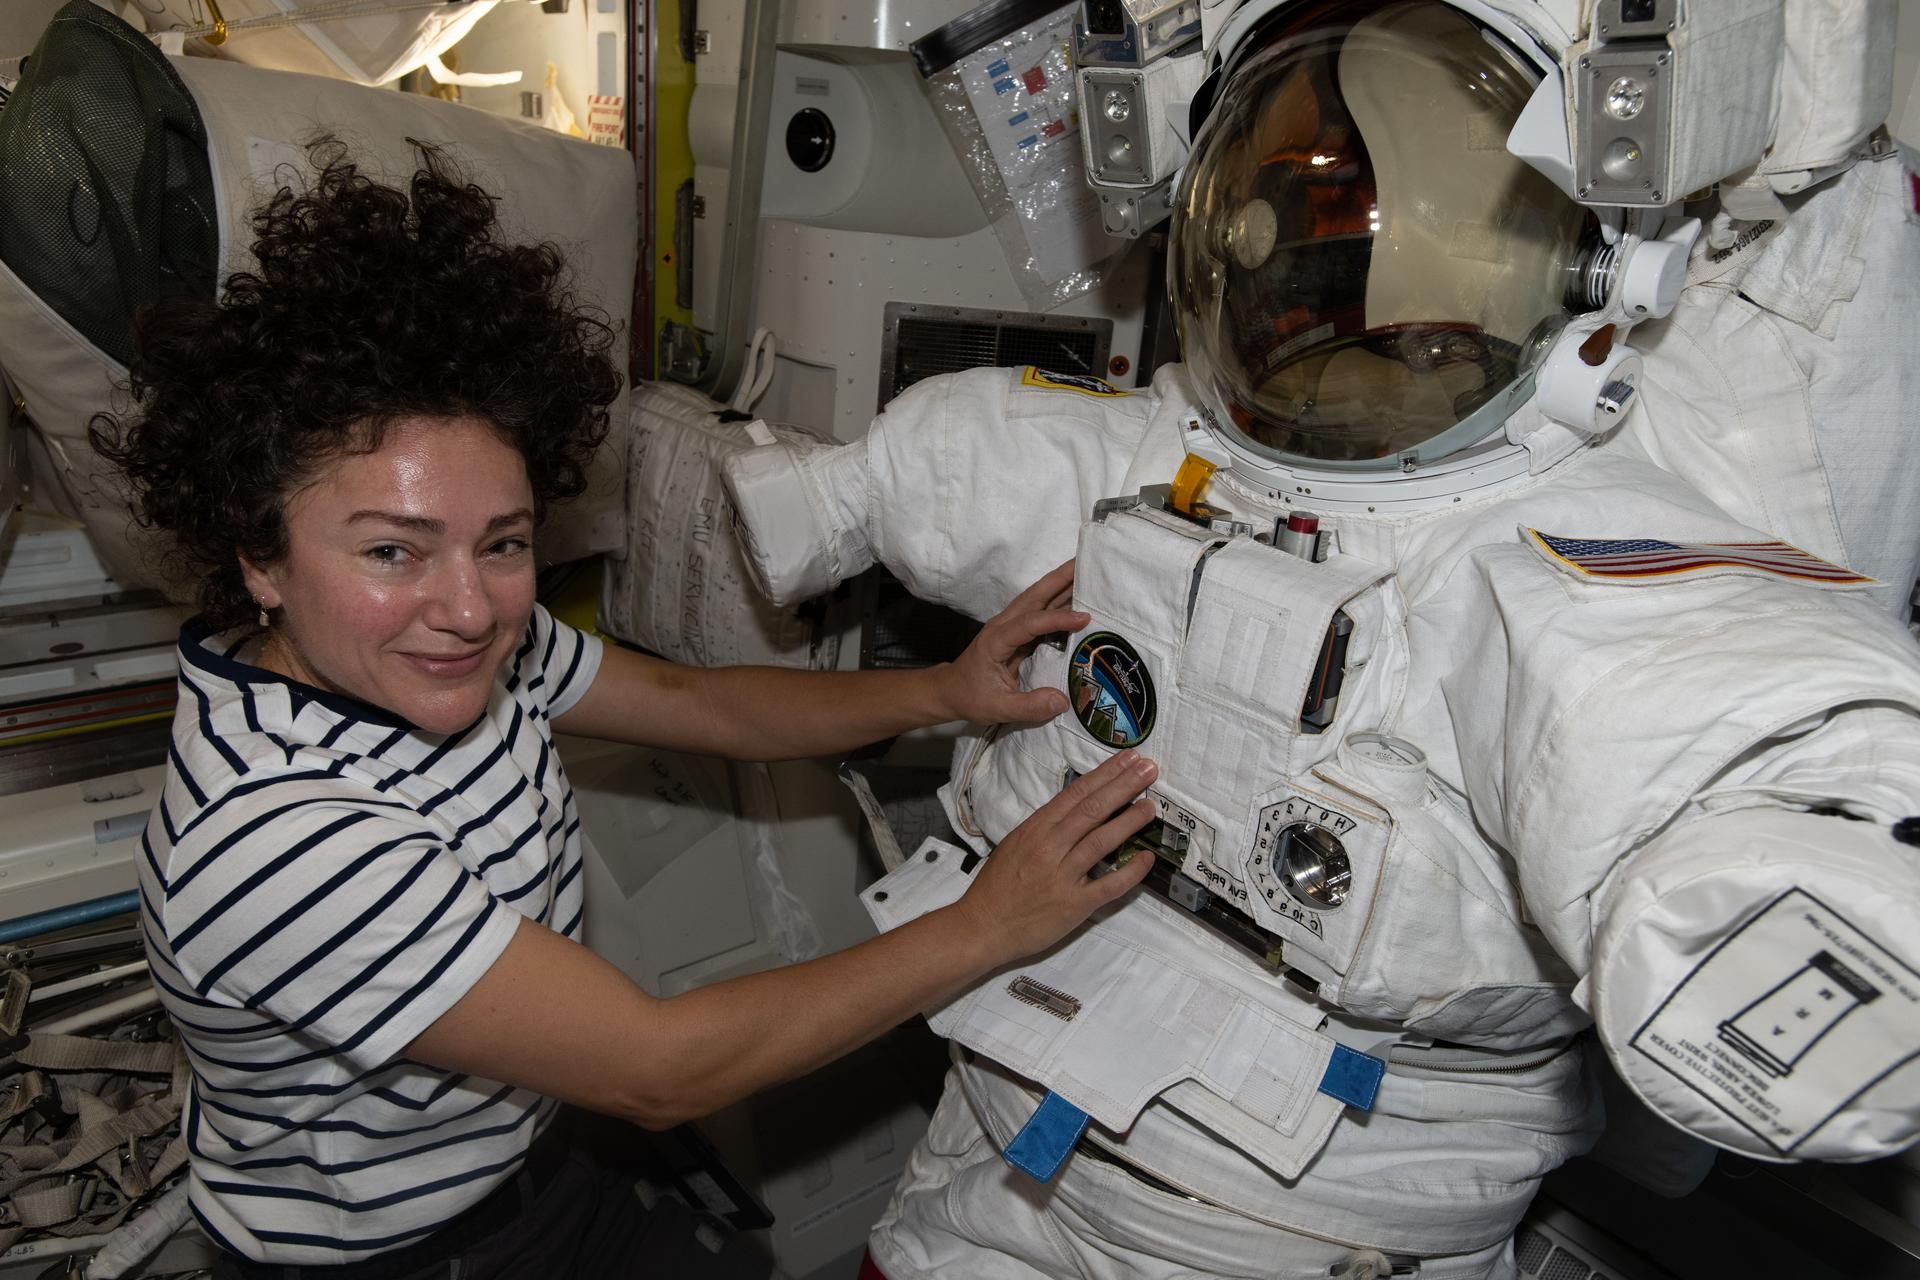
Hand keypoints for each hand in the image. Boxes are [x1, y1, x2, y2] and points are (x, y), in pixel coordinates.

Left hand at [937, 560, 1087, 725]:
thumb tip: (1063, 700)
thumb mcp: (998, 708)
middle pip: (1034, 596)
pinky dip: (1060, 601)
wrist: (951, 690)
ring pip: (1038, 599)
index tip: (1084, 617)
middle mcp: (1003, 625)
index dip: (1057, 619)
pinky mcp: (1018, 632)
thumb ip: (1030, 706)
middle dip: (1060, 578)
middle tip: (1086, 562)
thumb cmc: (971, 697)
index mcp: (996, 640)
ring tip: (1087, 572)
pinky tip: (1078, 599)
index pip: (1030, 623)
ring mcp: (1010, 625)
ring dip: (1061, 584)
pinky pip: (1041, 612)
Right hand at [949, 749, 1158, 963]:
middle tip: (1149, 769)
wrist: (982, 926)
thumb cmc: (998, 885)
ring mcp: (1062, 876)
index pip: (1076, 794)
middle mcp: (1050, 848)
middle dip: (1124, 786)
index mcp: (1036, 829)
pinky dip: (1130, 872)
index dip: (1105, 774)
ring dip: (1129, 821)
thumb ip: (1046, 826)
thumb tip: (1077, 807)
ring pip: (1101, 841)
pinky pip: (1108, 885)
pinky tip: (1147, 858)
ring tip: (1151, 806)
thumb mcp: (1016, 843)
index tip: (1128, 759)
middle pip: (1092, 809)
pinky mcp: (1073, 905)